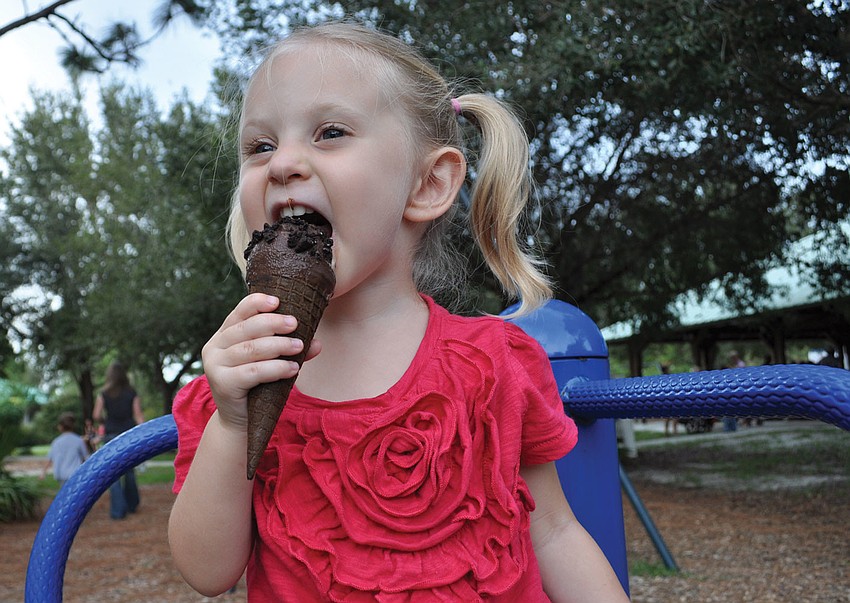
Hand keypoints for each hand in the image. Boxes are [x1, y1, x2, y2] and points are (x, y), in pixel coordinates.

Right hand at [202, 293, 319, 430]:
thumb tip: (317, 343)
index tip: (278, 301)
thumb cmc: (258, 385)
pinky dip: (275, 368)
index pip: (239, 312)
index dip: (257, 303)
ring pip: (250, 349)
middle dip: (273, 323)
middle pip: (246, 328)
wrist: (241, 420)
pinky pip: (252, 372)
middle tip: (295, 324)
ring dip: (278, 346)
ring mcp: (215, 365)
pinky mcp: (222, 383)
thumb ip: (291, 350)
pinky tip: (292, 368)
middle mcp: (215, 347)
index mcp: (224, 334)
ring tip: (299, 346)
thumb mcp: (272, 362)